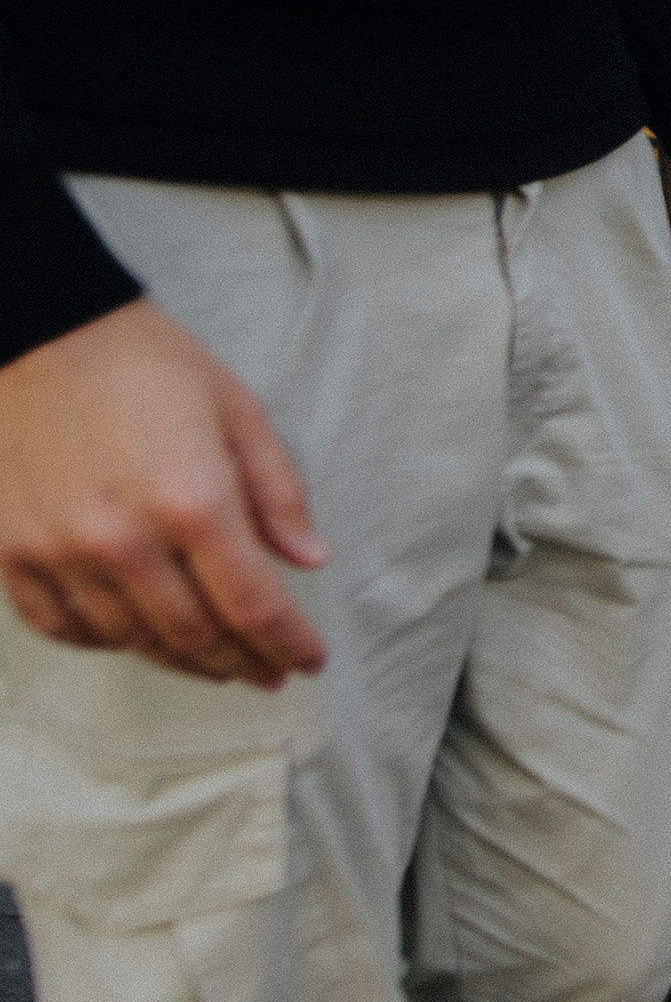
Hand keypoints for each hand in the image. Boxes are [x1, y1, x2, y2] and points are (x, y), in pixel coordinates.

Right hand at [0, 301, 330, 687]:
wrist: (34, 328)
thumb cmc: (142, 362)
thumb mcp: (236, 411)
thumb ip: (277, 492)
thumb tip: (310, 559)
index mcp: (193, 501)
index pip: (253, 605)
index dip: (287, 644)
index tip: (308, 661)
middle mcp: (124, 539)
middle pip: (195, 634)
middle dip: (242, 662)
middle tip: (268, 673)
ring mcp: (59, 551)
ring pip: (131, 639)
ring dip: (181, 661)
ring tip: (216, 664)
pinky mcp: (9, 551)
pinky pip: (60, 625)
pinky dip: (105, 642)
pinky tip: (135, 639)